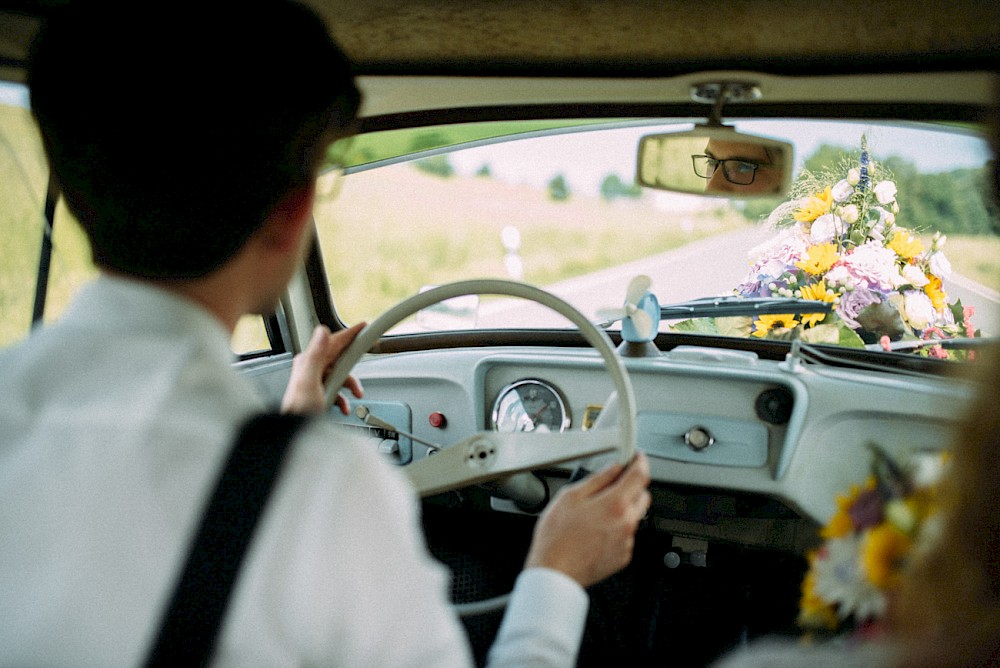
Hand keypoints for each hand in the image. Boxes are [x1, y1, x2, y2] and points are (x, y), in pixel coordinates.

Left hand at [281, 323, 364, 414]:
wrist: (293, 432)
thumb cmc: (298, 410)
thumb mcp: (309, 381)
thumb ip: (315, 355)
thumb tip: (322, 332)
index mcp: (309, 362)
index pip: (333, 342)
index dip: (349, 334)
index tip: (362, 327)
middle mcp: (311, 369)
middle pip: (339, 358)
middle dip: (354, 363)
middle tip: (367, 353)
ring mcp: (316, 382)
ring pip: (340, 376)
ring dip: (351, 386)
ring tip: (357, 394)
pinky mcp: (319, 394)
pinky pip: (337, 391)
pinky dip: (344, 399)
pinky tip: (344, 407)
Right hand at [524, 452, 650, 587]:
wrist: (555, 572)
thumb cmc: (557, 537)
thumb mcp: (570, 497)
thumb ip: (597, 479)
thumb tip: (613, 469)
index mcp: (615, 504)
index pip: (640, 475)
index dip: (640, 461)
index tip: (636, 457)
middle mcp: (627, 523)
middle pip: (643, 495)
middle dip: (632, 486)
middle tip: (612, 484)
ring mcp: (626, 541)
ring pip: (635, 516)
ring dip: (623, 509)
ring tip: (596, 513)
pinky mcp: (623, 556)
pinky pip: (627, 535)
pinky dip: (617, 529)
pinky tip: (596, 531)